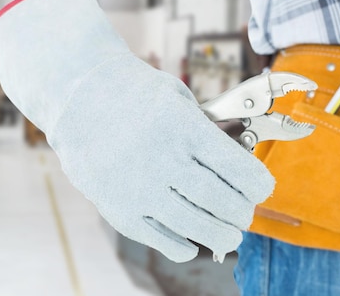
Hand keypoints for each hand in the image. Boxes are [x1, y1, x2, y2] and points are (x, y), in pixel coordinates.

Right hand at [0, 0, 274, 261]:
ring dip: (222, 236)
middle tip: (244, 213)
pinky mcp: (118, 209)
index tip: (262, 189)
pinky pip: (161, 241)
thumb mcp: (178, 97)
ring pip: (197, 228)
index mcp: (186, 129)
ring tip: (228, 235)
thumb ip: (206, 130)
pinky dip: (183, 247)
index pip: (240, 171)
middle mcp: (165, 161)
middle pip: (224, 204)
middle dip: (243, 213)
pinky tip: (191, 244)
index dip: (259, 185)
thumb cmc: (134, 93)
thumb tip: (235, 169)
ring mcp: (140, 189)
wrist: (77, 97)